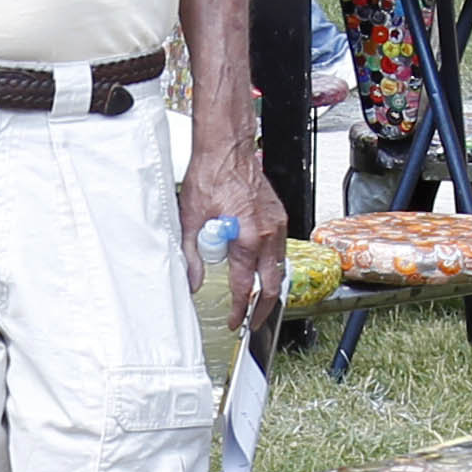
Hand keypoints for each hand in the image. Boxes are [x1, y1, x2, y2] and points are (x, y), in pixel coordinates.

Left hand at [179, 144, 284, 306]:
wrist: (227, 150)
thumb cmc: (210, 176)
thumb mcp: (191, 220)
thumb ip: (191, 255)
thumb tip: (192, 281)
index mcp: (247, 238)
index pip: (246, 286)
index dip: (240, 309)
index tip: (234, 320)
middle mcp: (267, 234)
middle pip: (273, 284)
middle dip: (264, 307)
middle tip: (252, 322)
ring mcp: (276, 224)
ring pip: (279, 266)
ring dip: (269, 285)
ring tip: (257, 299)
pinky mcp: (277, 216)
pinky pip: (279, 248)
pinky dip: (271, 262)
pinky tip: (258, 266)